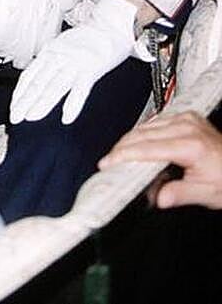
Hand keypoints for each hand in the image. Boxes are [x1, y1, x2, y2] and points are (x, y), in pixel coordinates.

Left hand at [9, 0, 137, 124]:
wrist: (111, 24)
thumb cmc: (89, 37)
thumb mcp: (62, 45)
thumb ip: (50, 60)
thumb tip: (37, 77)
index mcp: (50, 51)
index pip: (30, 75)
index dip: (20, 92)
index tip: (13, 106)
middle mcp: (59, 57)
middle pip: (39, 82)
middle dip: (25, 101)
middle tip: (15, 117)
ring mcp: (75, 63)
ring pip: (55, 86)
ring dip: (42, 104)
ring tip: (31, 117)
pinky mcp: (92, 69)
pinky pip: (80, 90)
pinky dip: (73, 105)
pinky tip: (66, 118)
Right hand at [99, 111, 221, 208]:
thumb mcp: (207, 194)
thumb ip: (180, 194)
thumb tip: (158, 198)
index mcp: (190, 144)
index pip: (147, 148)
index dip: (124, 155)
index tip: (107, 163)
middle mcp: (187, 126)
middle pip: (143, 133)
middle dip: (122, 148)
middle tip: (108, 162)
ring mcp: (186, 118)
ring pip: (147, 125)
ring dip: (130, 139)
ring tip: (118, 156)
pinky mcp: (186, 116)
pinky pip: (156, 121)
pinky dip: (143, 133)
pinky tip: (136, 143)